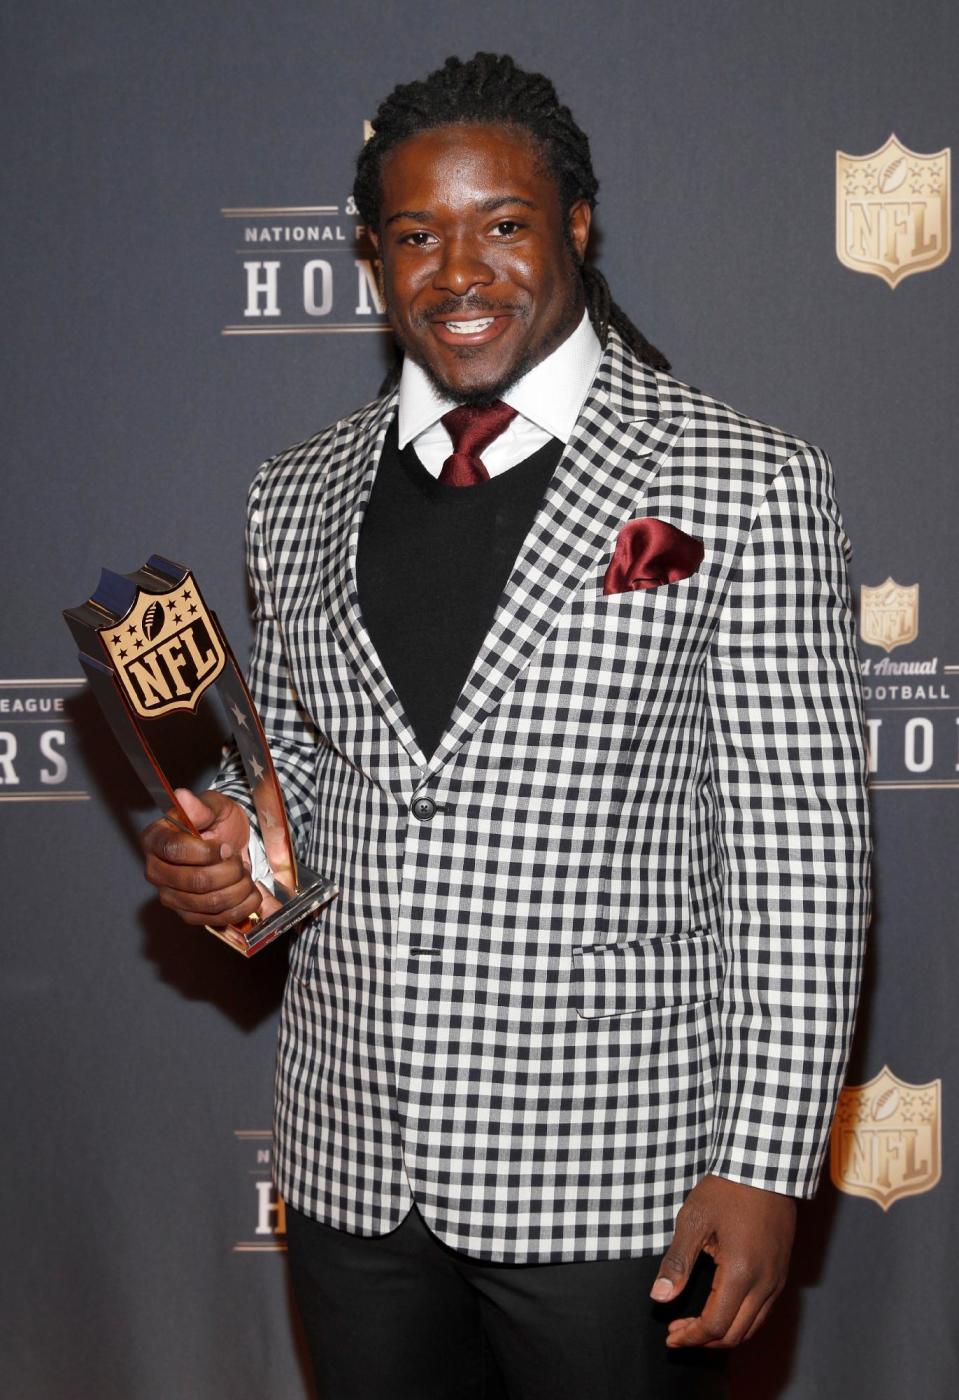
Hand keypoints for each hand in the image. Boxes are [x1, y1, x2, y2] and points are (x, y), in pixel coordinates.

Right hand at [142, 787, 279, 927]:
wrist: (230, 842)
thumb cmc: (216, 822)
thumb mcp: (214, 806)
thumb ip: (200, 806)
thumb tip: (182, 797)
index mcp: (155, 839)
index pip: (174, 851)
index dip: (207, 852)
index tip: (226, 846)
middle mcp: (156, 871)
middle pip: (195, 881)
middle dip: (229, 871)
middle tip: (238, 860)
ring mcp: (170, 896)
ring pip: (210, 902)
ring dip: (238, 889)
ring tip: (245, 874)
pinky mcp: (188, 914)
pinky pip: (216, 919)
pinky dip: (241, 906)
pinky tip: (249, 892)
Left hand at [650, 1174, 795, 1348]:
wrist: (764, 1166)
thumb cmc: (727, 1189)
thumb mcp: (693, 1221)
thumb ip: (677, 1262)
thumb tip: (659, 1297)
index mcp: (740, 1273)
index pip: (715, 1325)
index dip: (690, 1337)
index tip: (670, 1335)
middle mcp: (765, 1283)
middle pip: (736, 1335)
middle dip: (704, 1340)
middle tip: (678, 1332)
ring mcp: (777, 1279)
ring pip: (752, 1327)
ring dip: (723, 1333)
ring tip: (695, 1325)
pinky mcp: (781, 1272)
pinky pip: (763, 1311)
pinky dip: (741, 1320)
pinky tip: (720, 1308)